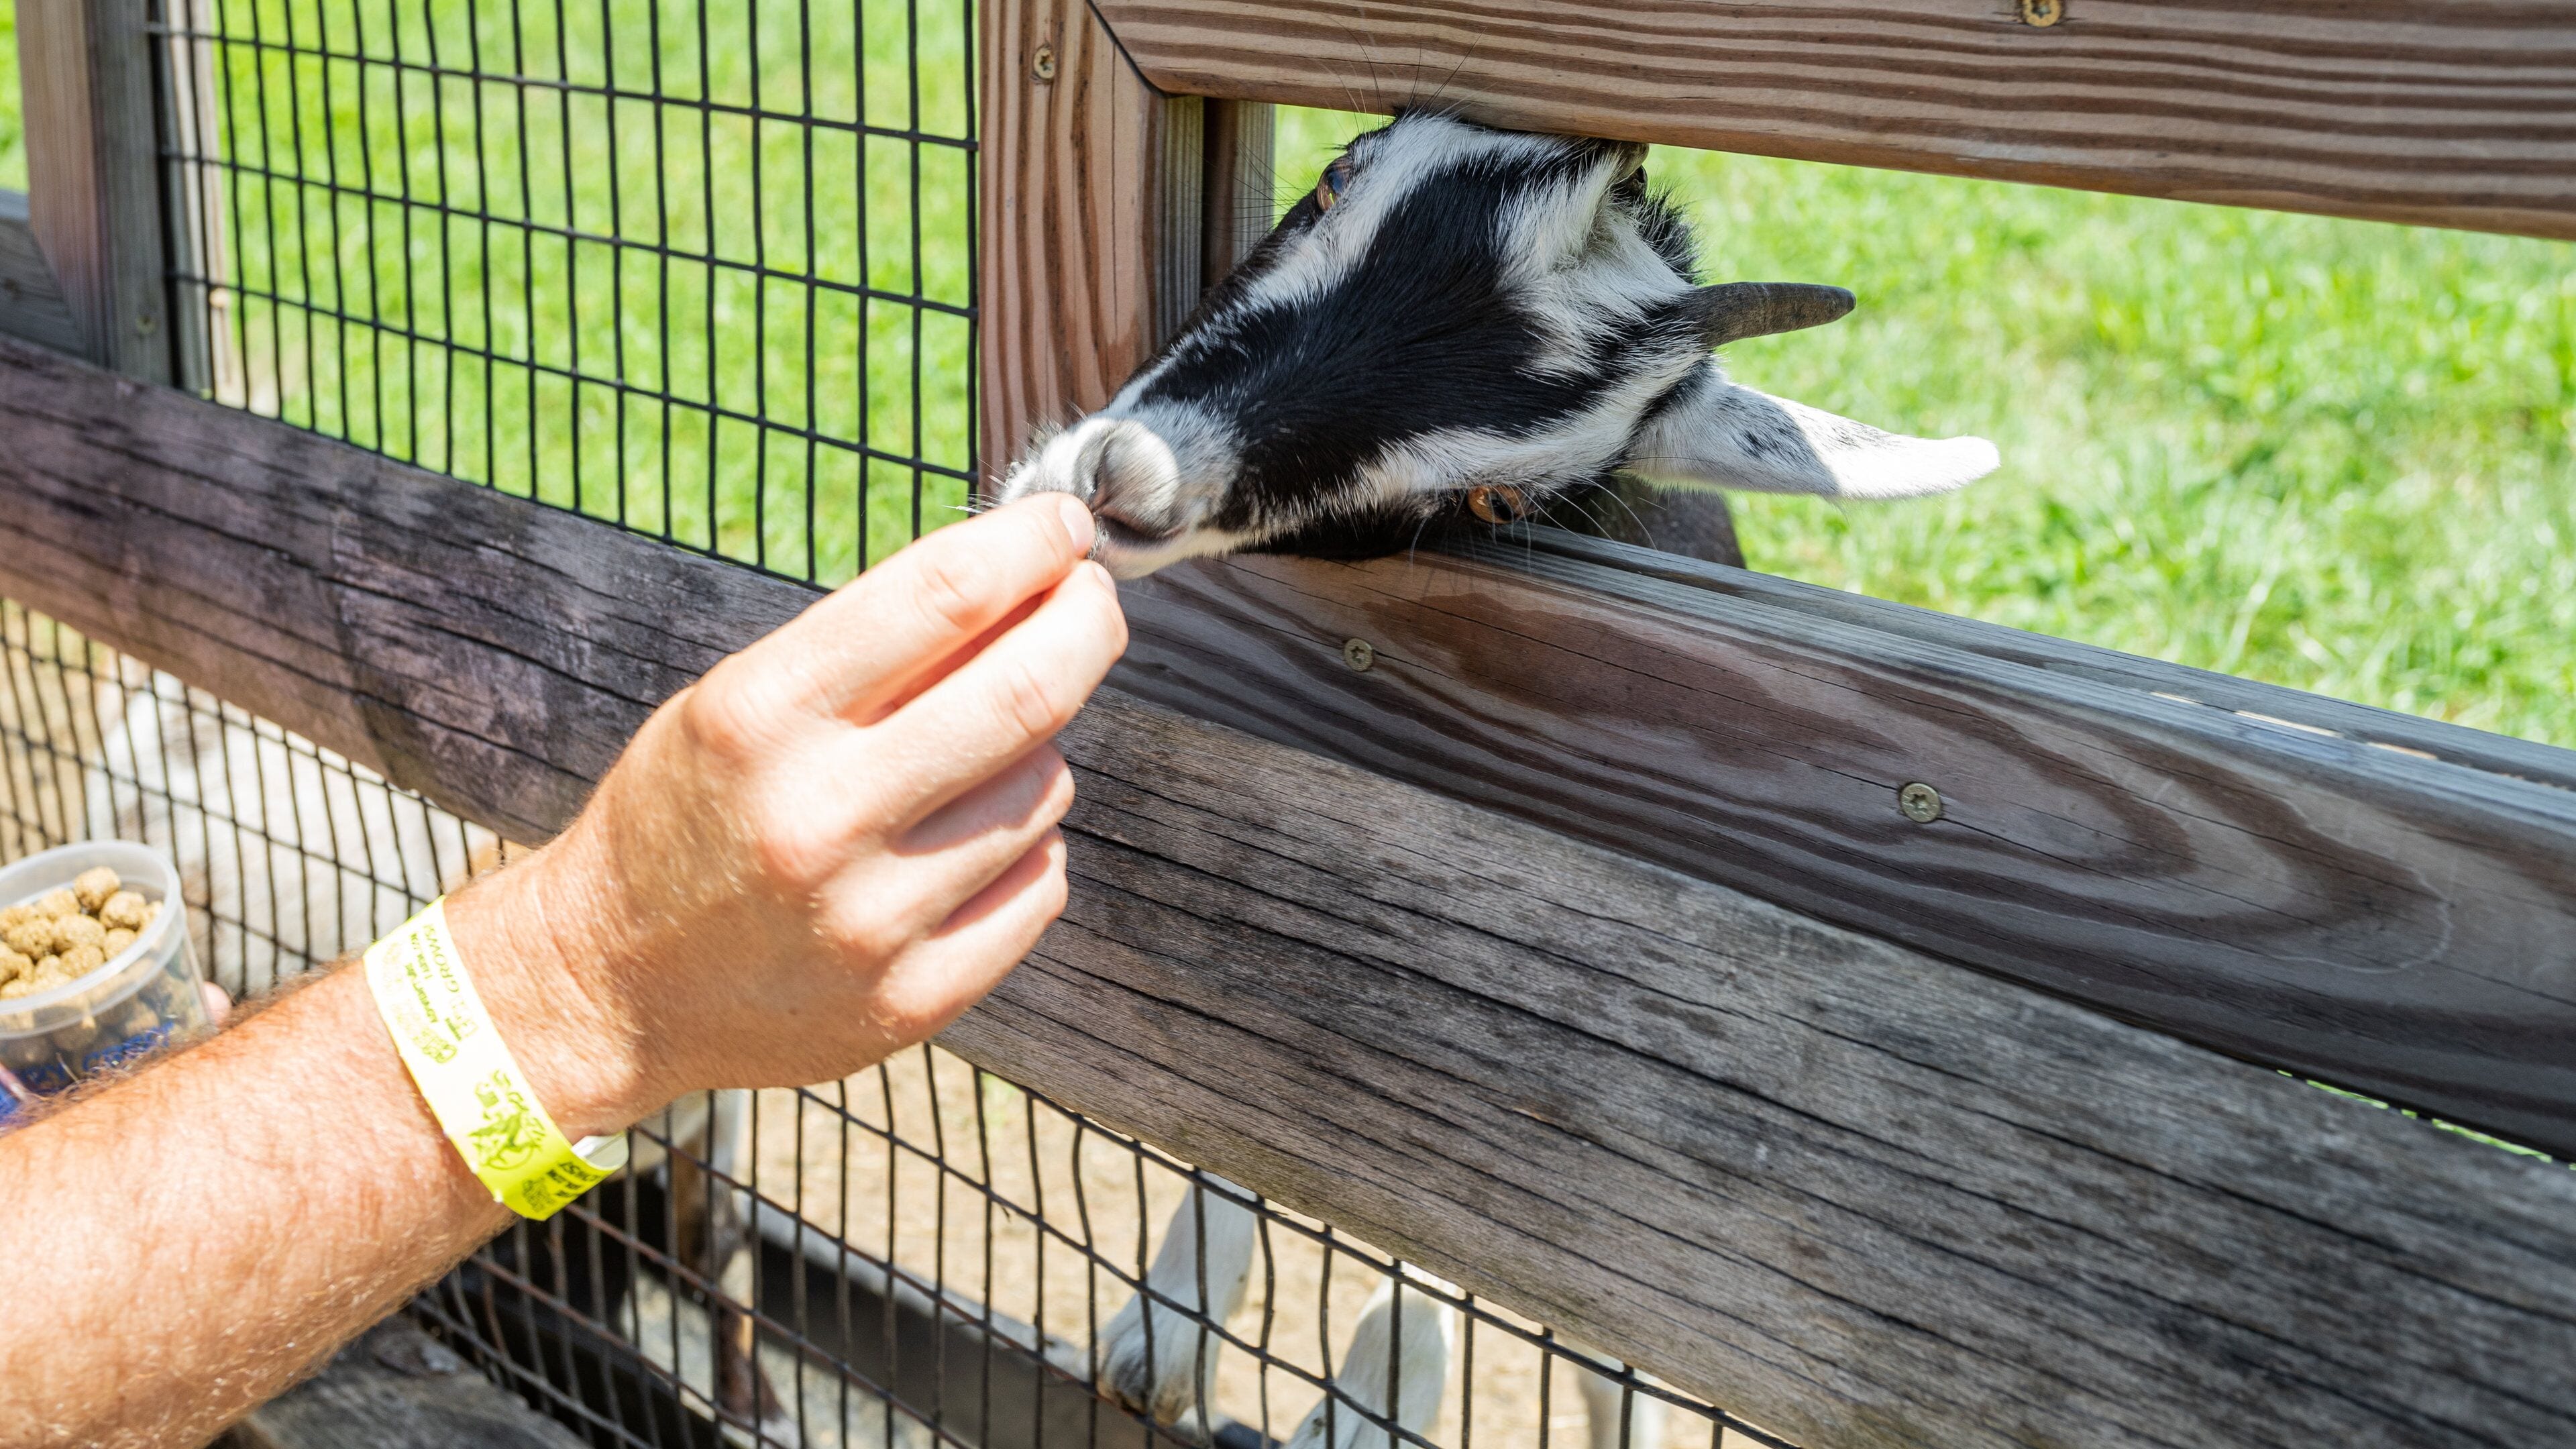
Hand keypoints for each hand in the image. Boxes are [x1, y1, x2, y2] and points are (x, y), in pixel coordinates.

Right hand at [444, 495, 1125, 1133]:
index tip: (1066, 527)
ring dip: (1037, 751)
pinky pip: (1040, 884)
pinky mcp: (913, 998)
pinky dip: (1027, 846)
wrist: (609, 984)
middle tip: (1090, 603)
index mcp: (759, 717)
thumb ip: (876, 648)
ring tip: (974, 757)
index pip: (944, 595)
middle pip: (1029, 691)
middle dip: (1085, 625)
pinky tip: (968, 845)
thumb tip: (1028, 571)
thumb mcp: (742, 702)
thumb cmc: (690, 814)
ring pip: (1045, 787)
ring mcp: (871, 921)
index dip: (1032, 545)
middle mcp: (817, 817)